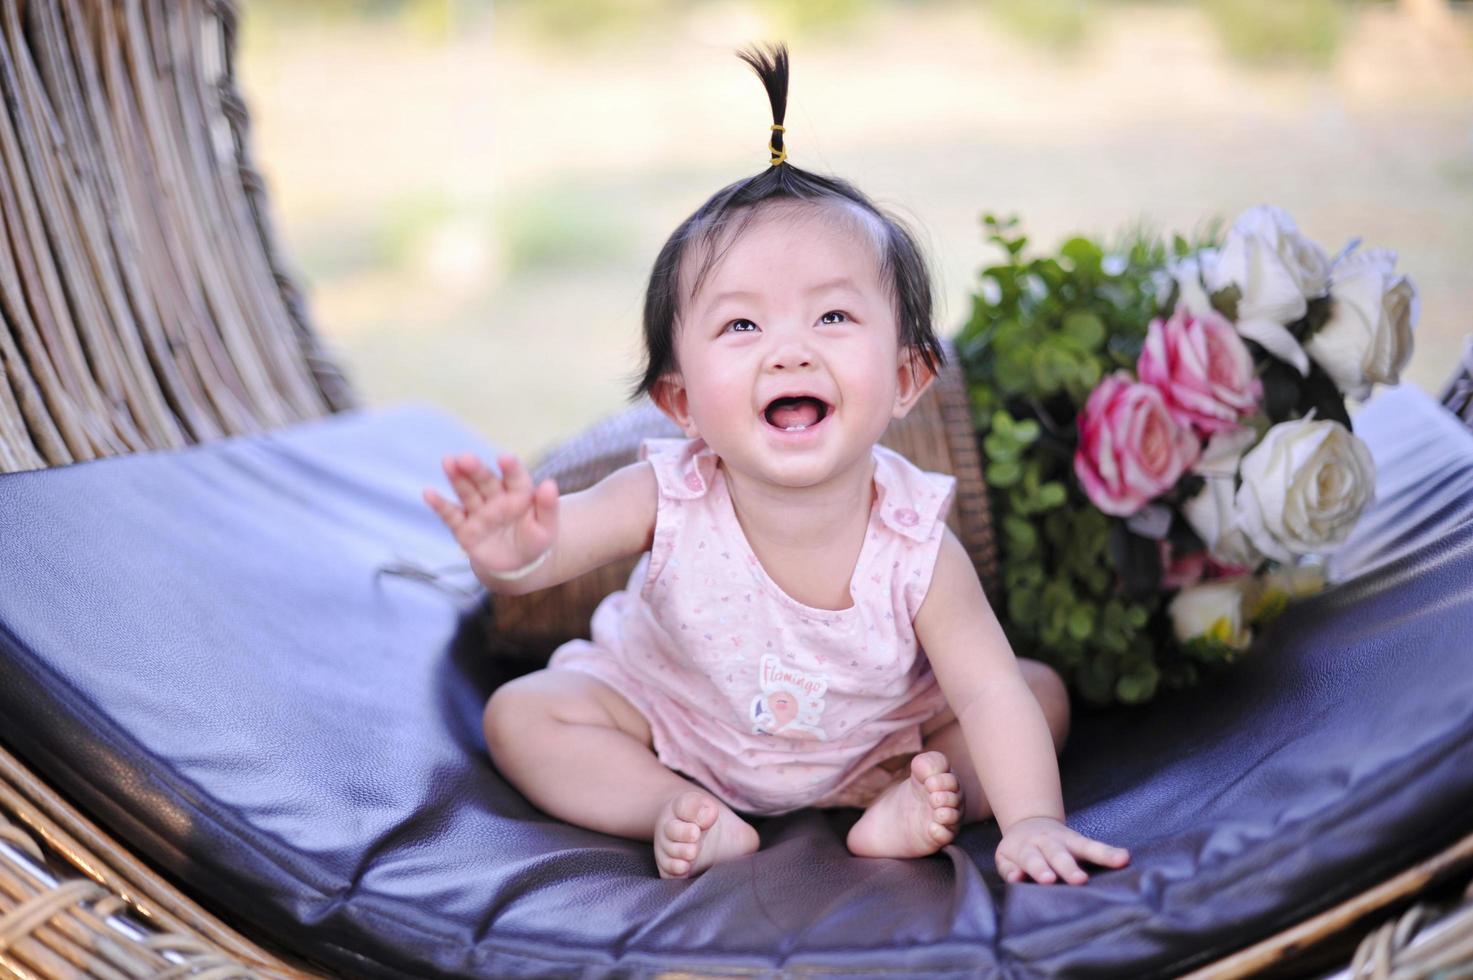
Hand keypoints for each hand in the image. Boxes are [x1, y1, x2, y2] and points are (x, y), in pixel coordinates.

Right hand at [423, 452, 558, 578]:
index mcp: (519, 494)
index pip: (515, 477)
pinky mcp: (464, 528)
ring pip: (467, 492)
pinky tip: (428, 492)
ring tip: (448, 462)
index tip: (505, 459)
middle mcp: (497, 498)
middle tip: (465, 458)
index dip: (510, 468)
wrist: (517, 564)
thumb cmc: (534, 541)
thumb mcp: (546, 528)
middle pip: (485, 480)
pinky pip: (451, 515)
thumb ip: (548, 507)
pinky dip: (440, 505)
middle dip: (475, 469)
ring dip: (457, 478)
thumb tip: (550, 484)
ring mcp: (479, 512)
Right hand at [995, 815, 1129, 884]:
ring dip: (1040, 868)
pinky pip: (1007, 866)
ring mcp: (1025, 847)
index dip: (1106, 855)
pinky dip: (1011, 872)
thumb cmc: (1059, 845)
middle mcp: (1046, 842)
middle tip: (1080, 880)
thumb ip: (1100, 854)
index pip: (1091, 847)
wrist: (1024, 824)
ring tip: (1048, 880)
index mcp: (1068, 841)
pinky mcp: (1005, 857)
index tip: (1123, 860)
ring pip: (1032, 858)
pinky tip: (1015, 878)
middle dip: (1068, 868)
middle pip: (1058, 854)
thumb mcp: (1079, 845)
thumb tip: (1126, 858)